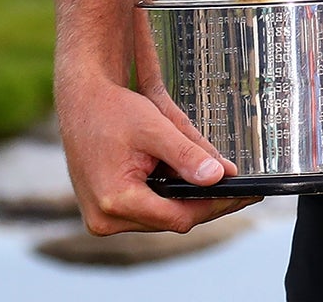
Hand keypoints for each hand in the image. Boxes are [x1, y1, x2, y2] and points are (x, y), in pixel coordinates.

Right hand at [58, 74, 256, 234]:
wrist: (80, 102)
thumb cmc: (112, 110)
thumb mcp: (155, 127)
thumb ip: (187, 153)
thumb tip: (220, 176)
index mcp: (116, 201)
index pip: (179, 216)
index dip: (214, 205)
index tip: (242, 194)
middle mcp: (105, 219)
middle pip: (171, 221)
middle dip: (206, 204)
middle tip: (241, 192)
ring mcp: (102, 219)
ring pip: (160, 218)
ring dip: (188, 202)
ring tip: (222, 187)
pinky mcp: (104, 212)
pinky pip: (147, 211)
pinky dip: (169, 198)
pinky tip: (191, 185)